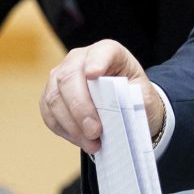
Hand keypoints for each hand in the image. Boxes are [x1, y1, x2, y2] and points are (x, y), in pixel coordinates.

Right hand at [40, 40, 162, 153]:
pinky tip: (82, 140)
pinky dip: (65, 130)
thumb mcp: (143, 97)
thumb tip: (118, 108)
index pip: (100, 52)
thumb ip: (133, 99)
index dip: (95, 61)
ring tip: (92, 142)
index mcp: (108, 52)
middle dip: (80, 107)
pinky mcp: (51, 96)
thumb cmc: (135, 98)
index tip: (94, 74)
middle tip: (95, 131)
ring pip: (54, 97)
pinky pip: (49, 114)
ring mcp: (60, 75)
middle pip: (69, 77)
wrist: (125, 107)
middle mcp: (80, 59)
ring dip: (72, 125)